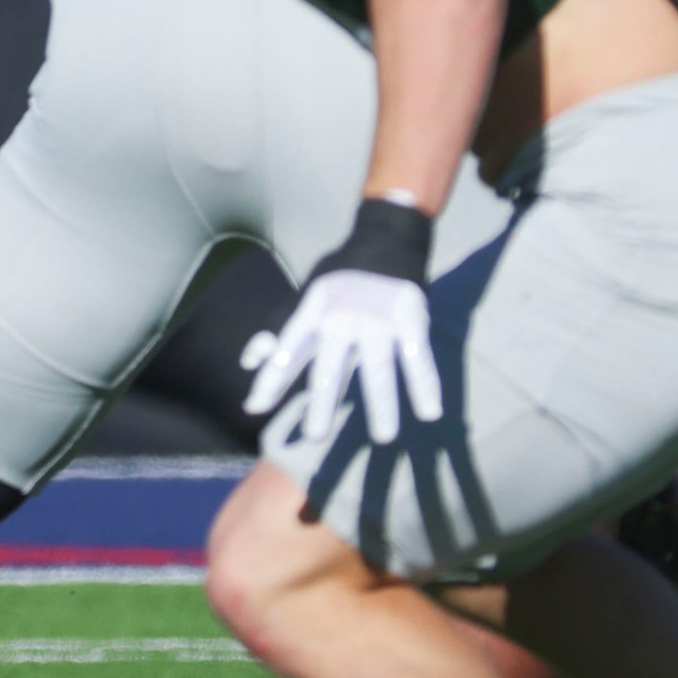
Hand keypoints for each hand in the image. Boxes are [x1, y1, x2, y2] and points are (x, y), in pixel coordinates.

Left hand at [239, 269, 442, 444]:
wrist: (385, 239)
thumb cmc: (340, 280)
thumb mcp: (307, 300)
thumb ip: (281, 333)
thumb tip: (249, 362)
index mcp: (313, 314)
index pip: (287, 350)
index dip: (270, 378)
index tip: (255, 407)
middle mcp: (341, 319)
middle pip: (330, 367)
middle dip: (322, 403)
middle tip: (315, 437)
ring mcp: (378, 320)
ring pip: (379, 369)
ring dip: (382, 406)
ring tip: (384, 438)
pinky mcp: (410, 319)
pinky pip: (418, 358)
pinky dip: (424, 385)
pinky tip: (428, 412)